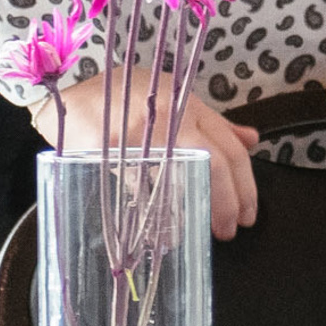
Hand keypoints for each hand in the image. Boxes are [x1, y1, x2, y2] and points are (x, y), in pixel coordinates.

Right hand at [48, 73, 261, 239]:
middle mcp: (169, 119)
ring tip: (200, 232)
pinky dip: (154, 215)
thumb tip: (251, 140)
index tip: (247, 212)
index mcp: (189, 105)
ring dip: (193, 213)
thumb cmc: (128, 95)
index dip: (245, 186)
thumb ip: (214, 121)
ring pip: (179, 180)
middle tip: (231, 229)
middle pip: (214, 163)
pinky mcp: (110, 153)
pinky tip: (163, 231)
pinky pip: (139, 189)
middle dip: (228, 203)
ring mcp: (140, 136)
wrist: (74, 93)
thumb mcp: (176, 97)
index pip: (230, 148)